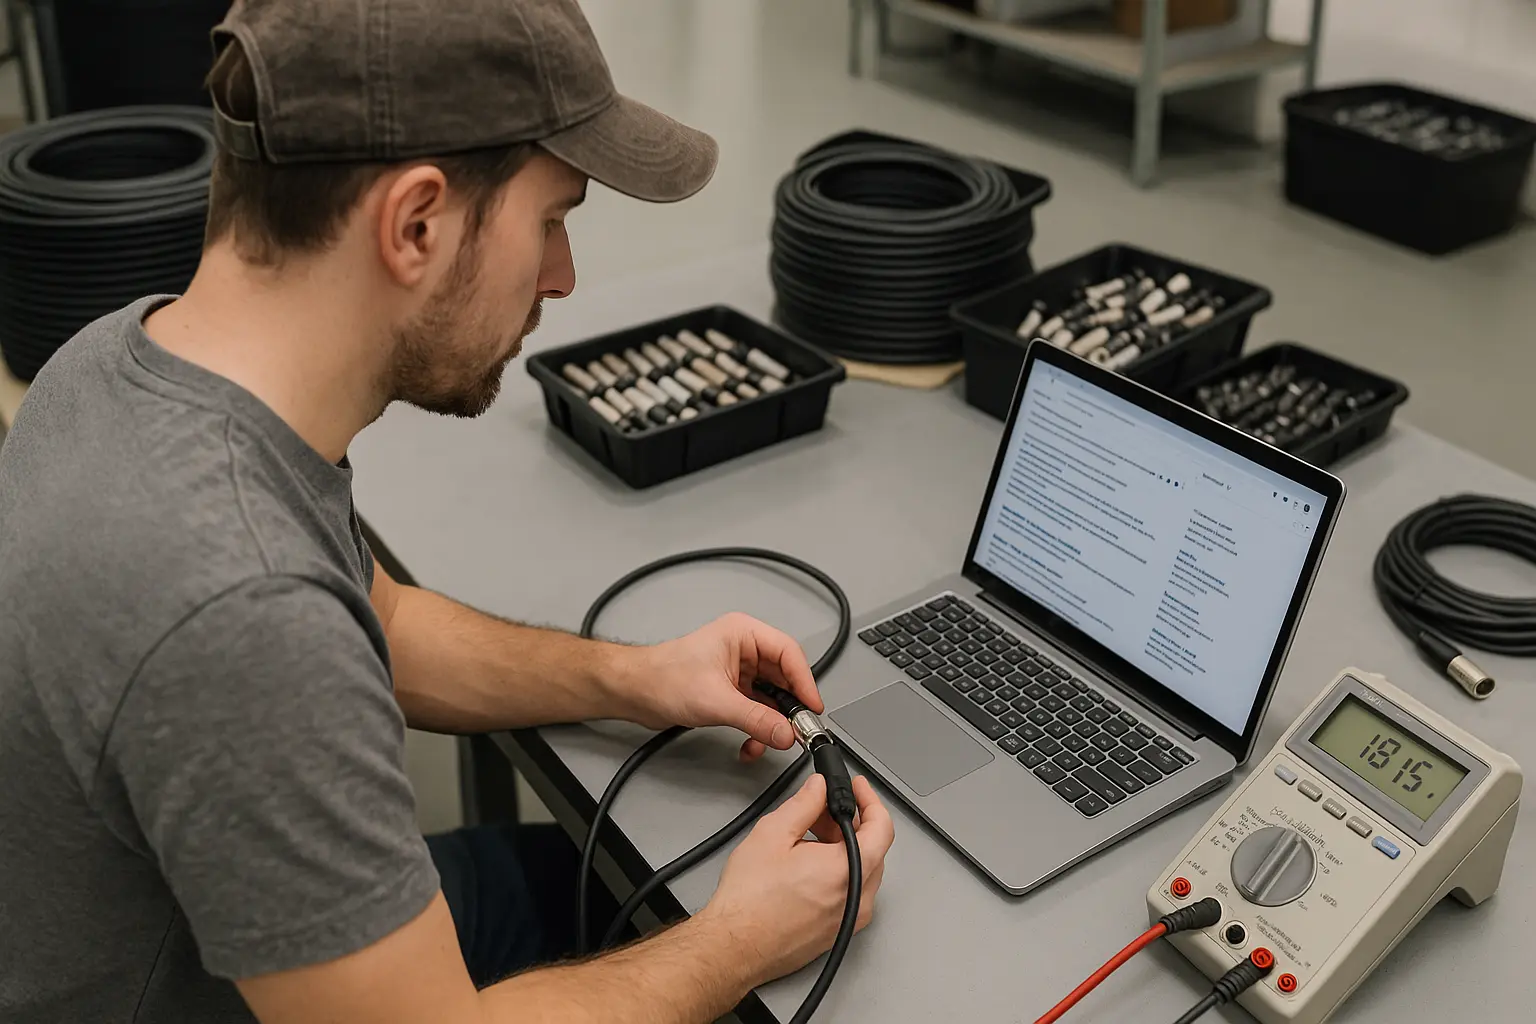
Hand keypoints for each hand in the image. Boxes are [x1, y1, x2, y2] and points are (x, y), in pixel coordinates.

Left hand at [622, 613, 823, 760]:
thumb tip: (787, 733)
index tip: (812, 708)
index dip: (804, 682)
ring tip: (771, 741)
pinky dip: (757, 728)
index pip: (788, 654)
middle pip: (784, 678)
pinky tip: (751, 744)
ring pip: (771, 698)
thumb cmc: (662, 678)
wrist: (634, 693)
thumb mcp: (716, 701)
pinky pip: (756, 710)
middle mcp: (744, 650)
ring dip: (771, 723)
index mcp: (743, 634)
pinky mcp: (730, 691)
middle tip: (797, 731)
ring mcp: (738, 671)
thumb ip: (756, 720)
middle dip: (789, 708)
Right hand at [696, 773, 894, 986]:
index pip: (882, 827)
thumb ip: (803, 804)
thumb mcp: (772, 834)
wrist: (733, 946)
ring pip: (861, 871)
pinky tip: (806, 867)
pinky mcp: (839, 932)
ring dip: (842, 849)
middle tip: (820, 810)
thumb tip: (819, 789)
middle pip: (873, 849)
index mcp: (847, 870)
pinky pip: (850, 893)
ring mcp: (851, 919)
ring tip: (806, 840)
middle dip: (849, 824)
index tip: (857, 788)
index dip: (870, 801)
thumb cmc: (749, 902)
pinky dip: (837, 873)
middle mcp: (857, 899)